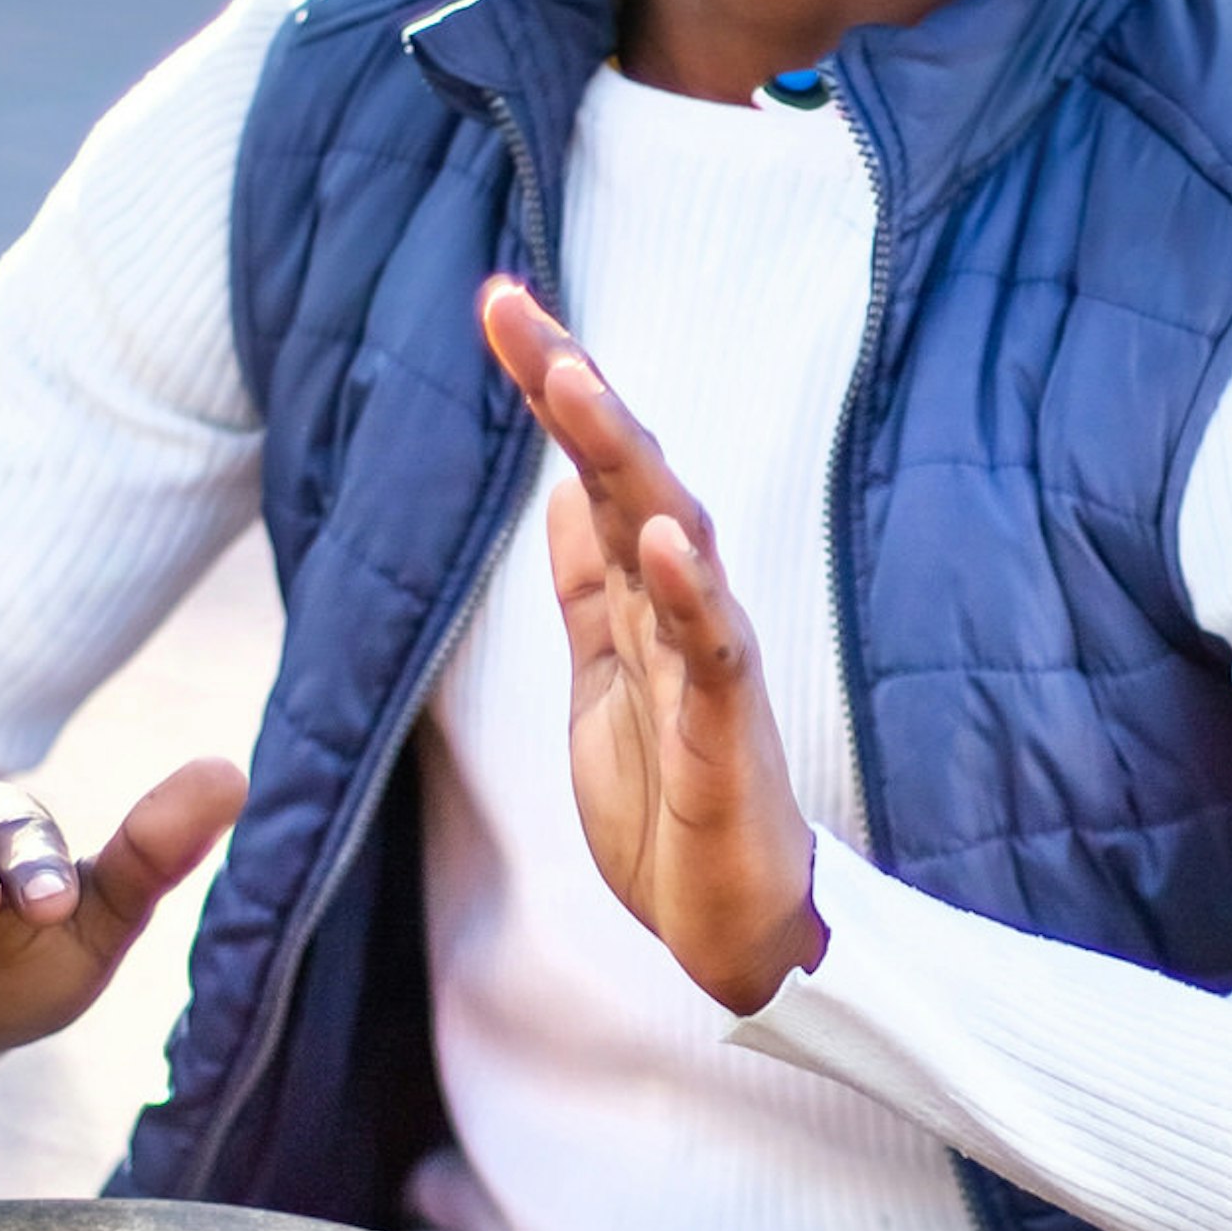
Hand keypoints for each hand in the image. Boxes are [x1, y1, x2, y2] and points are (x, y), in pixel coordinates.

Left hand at [477, 274, 824, 1017]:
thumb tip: (565, 493)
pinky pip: (712, 646)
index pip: (594, 468)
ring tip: (574, 382)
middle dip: (573, 387)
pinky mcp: (730, 729)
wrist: (733, 927)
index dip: (552, 386)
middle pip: (630, 472)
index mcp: (645, 595)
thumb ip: (592, 589)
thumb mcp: (605, 681)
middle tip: (512, 307)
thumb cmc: (677, 806)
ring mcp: (712, 660)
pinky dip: (689, 586)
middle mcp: (684, 605)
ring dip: (625, 456)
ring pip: (674, 533)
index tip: (498, 303)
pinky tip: (662, 533)